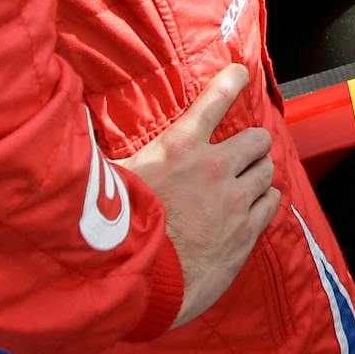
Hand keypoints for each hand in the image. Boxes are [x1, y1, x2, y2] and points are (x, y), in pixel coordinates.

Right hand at [116, 64, 278, 328]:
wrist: (143, 281)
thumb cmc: (121, 229)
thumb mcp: (113, 181)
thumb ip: (113, 157)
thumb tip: (83, 134)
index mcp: (179, 147)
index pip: (214, 101)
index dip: (231, 81)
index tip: (241, 72)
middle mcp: (214, 168)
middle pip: (257, 139)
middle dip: (253, 143)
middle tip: (245, 151)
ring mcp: (235, 201)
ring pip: (267, 171)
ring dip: (259, 173)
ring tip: (250, 181)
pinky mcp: (246, 232)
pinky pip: (271, 204)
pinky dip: (266, 200)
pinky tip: (256, 206)